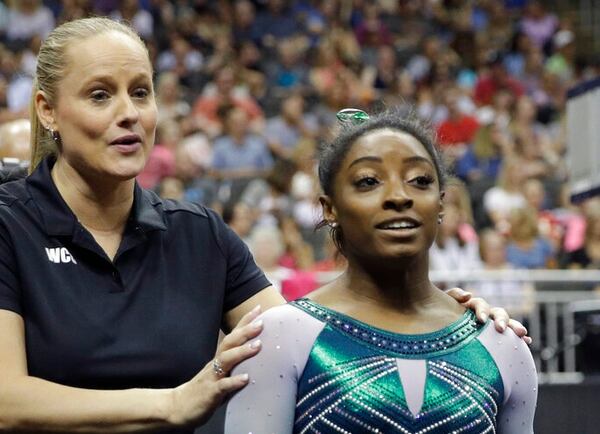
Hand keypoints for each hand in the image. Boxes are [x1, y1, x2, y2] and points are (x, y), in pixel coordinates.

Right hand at [167, 305, 263, 426]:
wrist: (178, 407)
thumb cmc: (204, 389)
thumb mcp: (220, 373)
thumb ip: (234, 364)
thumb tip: (256, 355)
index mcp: (219, 358)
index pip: (233, 335)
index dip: (245, 322)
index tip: (259, 308)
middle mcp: (215, 364)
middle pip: (229, 342)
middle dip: (245, 331)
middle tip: (261, 322)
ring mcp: (212, 377)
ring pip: (226, 360)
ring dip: (242, 351)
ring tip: (258, 345)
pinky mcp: (210, 393)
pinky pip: (222, 386)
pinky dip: (234, 381)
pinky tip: (246, 378)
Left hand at [445, 288, 531, 343]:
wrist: (437, 325)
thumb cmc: (439, 313)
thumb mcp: (443, 302)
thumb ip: (454, 295)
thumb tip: (469, 295)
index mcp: (471, 305)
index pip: (480, 305)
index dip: (482, 310)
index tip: (481, 320)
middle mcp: (484, 314)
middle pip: (498, 313)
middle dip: (502, 320)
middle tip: (502, 329)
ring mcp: (491, 325)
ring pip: (506, 324)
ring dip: (514, 327)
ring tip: (523, 335)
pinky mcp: (495, 337)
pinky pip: (509, 337)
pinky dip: (518, 338)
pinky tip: (527, 342)